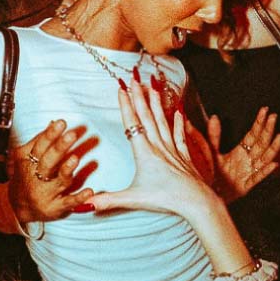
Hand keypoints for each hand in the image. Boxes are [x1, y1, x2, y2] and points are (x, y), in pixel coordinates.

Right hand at [8, 120, 94, 223]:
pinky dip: (78, 198)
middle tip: (71, 135)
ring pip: (58, 181)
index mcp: (27, 163)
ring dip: (66, 170)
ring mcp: (45, 194)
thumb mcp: (26, 159)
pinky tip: (89, 191)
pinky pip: (68, 203)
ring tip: (75, 159)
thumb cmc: (26, 177)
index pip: (39, 147)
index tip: (61, 123)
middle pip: (48, 162)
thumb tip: (53, 122)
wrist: (17, 208)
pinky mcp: (55, 208)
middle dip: (59, 148)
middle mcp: (35, 179)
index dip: (50, 135)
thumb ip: (40, 141)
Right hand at [89, 83, 216, 216]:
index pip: (132, 123)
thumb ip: (108, 200)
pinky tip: (179, 110)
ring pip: (163, 120)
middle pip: (147, 115)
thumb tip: (84, 204)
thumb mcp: (133, 199)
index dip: (126, 105)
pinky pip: (180, 133)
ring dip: (157, 101)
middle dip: (139, 95)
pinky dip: (179, 120)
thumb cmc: (165, 199)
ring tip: (154, 84)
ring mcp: (172, 148)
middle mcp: (158, 146)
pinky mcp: (184, 154)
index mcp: (144, 153)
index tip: (121, 88)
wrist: (195, 201)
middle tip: (135, 76)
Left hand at [210, 108, 279, 202]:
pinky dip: (265, 171)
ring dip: (273, 147)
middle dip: (268, 130)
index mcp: (241, 150)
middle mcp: (247, 160)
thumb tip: (214, 117)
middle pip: (261, 143)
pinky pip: (257, 178)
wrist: (208, 193)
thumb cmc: (212, 173)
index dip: (259, 122)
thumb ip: (214, 136)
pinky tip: (273, 164)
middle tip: (274, 116)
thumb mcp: (211, 152)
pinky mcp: (246, 186)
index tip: (265, 110)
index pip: (253, 134)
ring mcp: (248, 172)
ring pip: (264, 159)